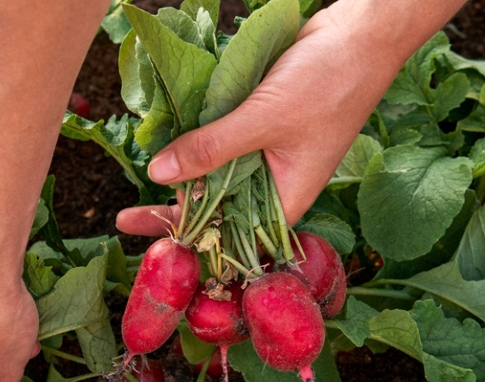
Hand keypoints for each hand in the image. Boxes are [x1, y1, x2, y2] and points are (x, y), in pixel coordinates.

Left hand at [117, 0, 427, 236]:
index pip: (232, 235)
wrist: (360, 33)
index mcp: (286, 199)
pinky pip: (220, 144)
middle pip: (218, 210)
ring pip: (216, 176)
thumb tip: (159, 174)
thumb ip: (211, 148)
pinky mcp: (256, 127)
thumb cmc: (330, 81)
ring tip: (137, 188)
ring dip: (183, 177)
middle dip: (177, 213)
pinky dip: (196, 144)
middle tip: (124, 220)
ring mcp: (265, 156)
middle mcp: (275, 185)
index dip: (191, 242)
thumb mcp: (264, 118)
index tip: (152, 245)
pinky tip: (164, 147)